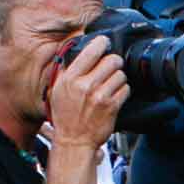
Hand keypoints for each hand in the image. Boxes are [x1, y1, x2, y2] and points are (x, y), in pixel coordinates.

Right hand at [46, 35, 127, 159]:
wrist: (74, 141)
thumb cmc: (65, 116)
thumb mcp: (58, 90)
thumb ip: (67, 70)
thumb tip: (78, 51)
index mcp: (70, 79)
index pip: (91, 51)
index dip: (101, 43)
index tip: (105, 42)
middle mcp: (85, 85)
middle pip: (111, 60)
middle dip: (114, 62)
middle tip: (111, 66)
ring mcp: (100, 96)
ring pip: (121, 74)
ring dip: (119, 77)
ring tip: (111, 83)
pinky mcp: (112, 107)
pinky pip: (126, 89)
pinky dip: (123, 90)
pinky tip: (115, 94)